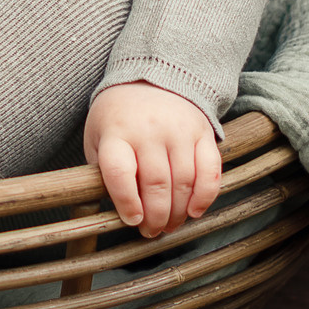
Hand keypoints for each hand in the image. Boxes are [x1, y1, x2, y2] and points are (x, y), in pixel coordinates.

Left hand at [84, 80, 221, 238]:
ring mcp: (178, 130)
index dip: (127, 202)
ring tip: (169, 225)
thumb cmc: (119, 117)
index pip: (120, 171)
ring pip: (184, 181)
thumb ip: (102, 170)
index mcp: (116, 131)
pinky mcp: (202, 131)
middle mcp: (148, 130)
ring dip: (178, 213)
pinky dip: (205, 196)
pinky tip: (194, 212)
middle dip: (155, 217)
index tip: (132, 221)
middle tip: (152, 232)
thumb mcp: (98, 137)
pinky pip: (210, 170)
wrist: (151, 77)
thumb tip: (112, 212)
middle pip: (156, 183)